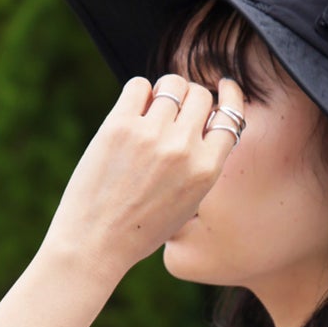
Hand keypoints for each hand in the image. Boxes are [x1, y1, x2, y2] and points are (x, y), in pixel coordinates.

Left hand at [42, 74, 244, 278]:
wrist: (96, 241)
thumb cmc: (141, 228)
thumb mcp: (188, 202)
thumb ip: (201, 163)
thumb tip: (202, 120)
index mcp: (207, 170)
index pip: (231, 117)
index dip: (228, 97)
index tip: (224, 87)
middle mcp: (184, 149)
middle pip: (201, 96)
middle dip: (191, 98)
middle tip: (175, 110)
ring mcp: (151, 134)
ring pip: (172, 85)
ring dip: (165, 91)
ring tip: (152, 108)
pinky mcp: (119, 125)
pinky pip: (138, 85)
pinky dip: (139, 92)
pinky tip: (132, 112)